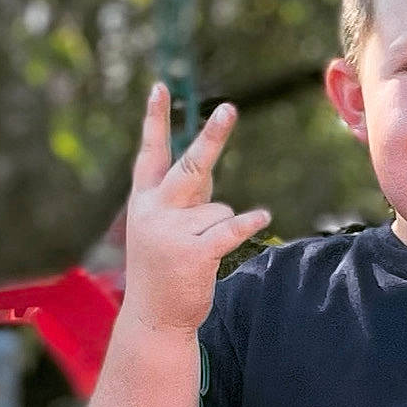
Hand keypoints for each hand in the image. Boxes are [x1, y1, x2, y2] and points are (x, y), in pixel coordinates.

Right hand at [121, 84, 271, 334]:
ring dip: (220, 229)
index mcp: (144, 202)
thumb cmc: (163, 271)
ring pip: (219, 209)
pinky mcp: (195, 253)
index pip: (150, 154)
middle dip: (212, 137)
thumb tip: (209, 164)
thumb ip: (185, 198)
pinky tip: (262, 217)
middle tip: (230, 108)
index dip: (155, 120)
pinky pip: (231, 228)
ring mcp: (173, 232)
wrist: (154, 319)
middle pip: (191, 166)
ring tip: (201, 254)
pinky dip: (247, 223)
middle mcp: (155, 212)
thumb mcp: (163, 229)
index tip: (160, 87)